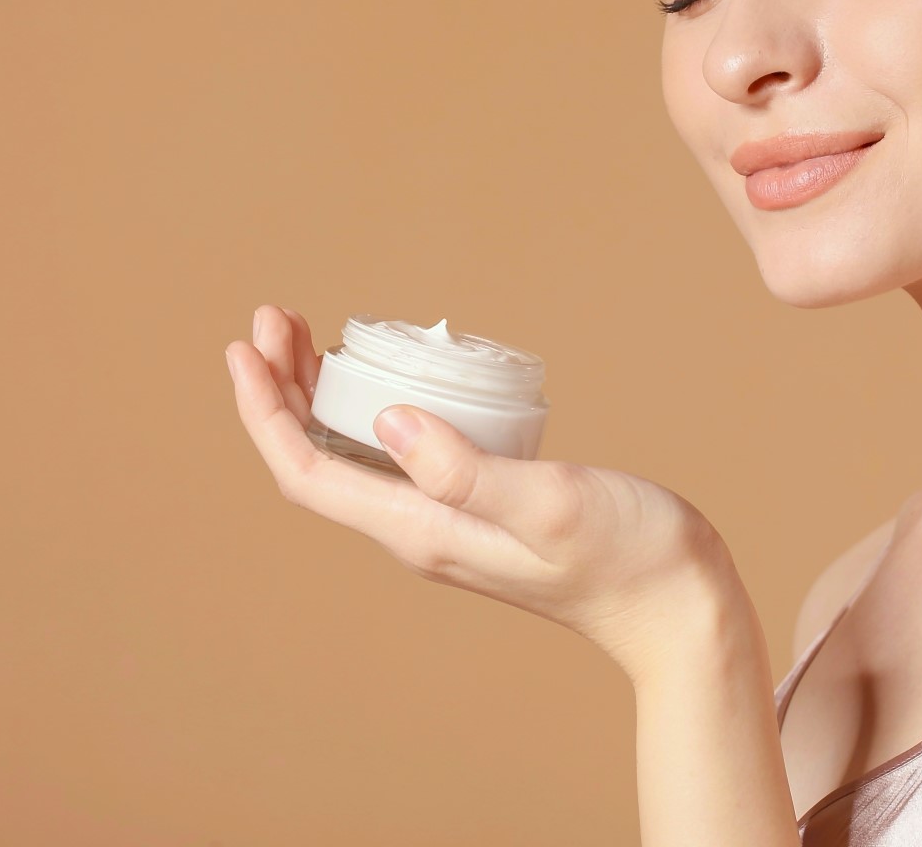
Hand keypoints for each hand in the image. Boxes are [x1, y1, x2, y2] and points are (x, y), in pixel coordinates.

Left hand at [225, 304, 733, 678]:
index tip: (244, 348)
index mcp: (421, 530)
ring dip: (317, 395)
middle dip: (281, 389)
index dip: (265, 411)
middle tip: (274, 317)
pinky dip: (370, 406)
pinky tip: (385, 377)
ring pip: (352, 455)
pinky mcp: (477, 506)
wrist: (677, 605)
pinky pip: (395, 454)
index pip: (308, 472)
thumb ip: (466, 469)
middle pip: (317, 459)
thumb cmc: (626, 554)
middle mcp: (419, 529)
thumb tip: (388, 421)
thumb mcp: (546, 503)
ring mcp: (446, 520)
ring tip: (307, 334)